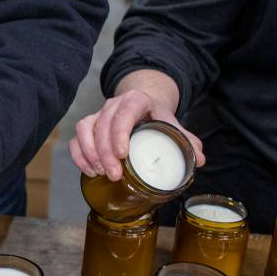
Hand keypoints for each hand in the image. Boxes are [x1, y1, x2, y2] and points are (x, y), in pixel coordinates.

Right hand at [70, 70, 204, 180]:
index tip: (123, 155)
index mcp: (136, 100)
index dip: (120, 133)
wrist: (142, 105)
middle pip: (102, 125)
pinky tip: (89, 171)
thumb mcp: (172, 125)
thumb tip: (199, 159)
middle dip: (106, 153)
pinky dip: (79, 155)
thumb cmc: (156, 118)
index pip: (124, 113)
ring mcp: (98, 114)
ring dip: (90, 153)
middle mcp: (114, 104)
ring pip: (85, 129)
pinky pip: (76, 138)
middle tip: (115, 175)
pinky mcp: (88, 125)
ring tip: (101, 173)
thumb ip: (186, 140)